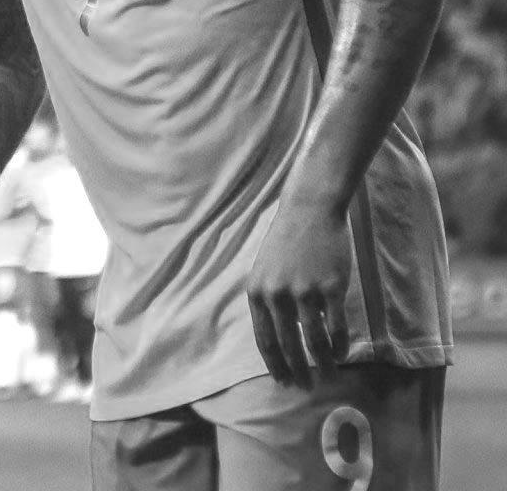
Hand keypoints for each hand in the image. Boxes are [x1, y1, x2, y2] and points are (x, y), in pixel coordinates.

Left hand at [247, 197, 351, 388]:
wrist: (308, 210)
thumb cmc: (287, 241)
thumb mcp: (265, 271)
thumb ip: (269, 301)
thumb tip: (281, 334)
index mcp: (256, 292)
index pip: (263, 338)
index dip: (274, 363)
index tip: (282, 380)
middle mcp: (276, 296)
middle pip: (286, 344)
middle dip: (296, 370)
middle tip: (304, 388)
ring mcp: (303, 292)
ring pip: (313, 340)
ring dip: (321, 363)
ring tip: (327, 377)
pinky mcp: (329, 288)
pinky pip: (335, 327)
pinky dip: (339, 345)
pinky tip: (341, 355)